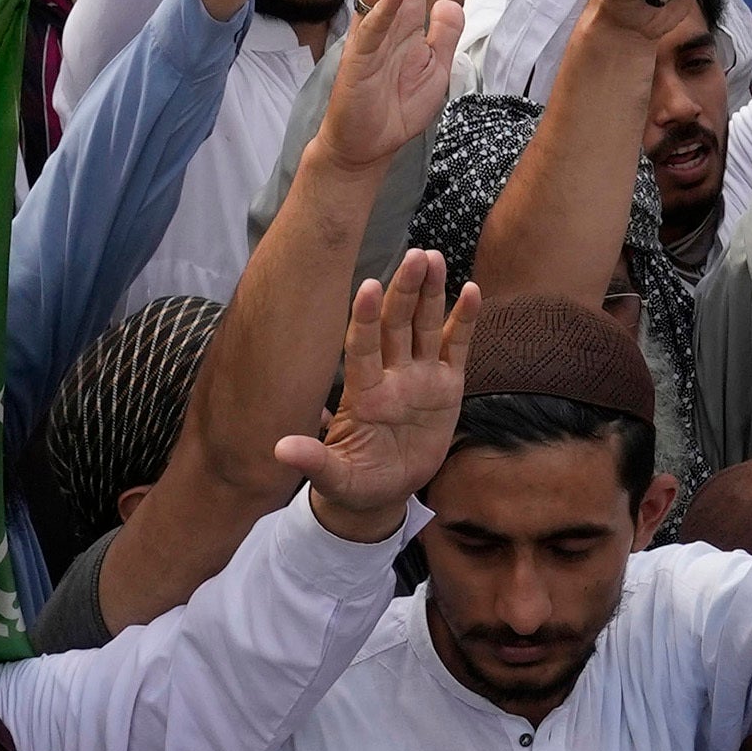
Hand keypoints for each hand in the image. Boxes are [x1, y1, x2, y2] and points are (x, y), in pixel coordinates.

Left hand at [280, 255, 474, 539]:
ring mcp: (420, 379)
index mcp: (363, 394)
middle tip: (414, 255)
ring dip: (430, 293)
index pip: (362, 347)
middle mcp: (391, 377)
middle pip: (397, 325)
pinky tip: (471, 290)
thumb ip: (313, 461)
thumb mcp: (334, 478)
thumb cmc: (353, 483)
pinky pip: (456, 348)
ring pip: (425, 327)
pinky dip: (464, 321)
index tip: (366, 286)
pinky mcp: (446, 387)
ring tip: (433, 259)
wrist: (381, 495)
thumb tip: (280, 450)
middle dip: (405, 291)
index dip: (365, 318)